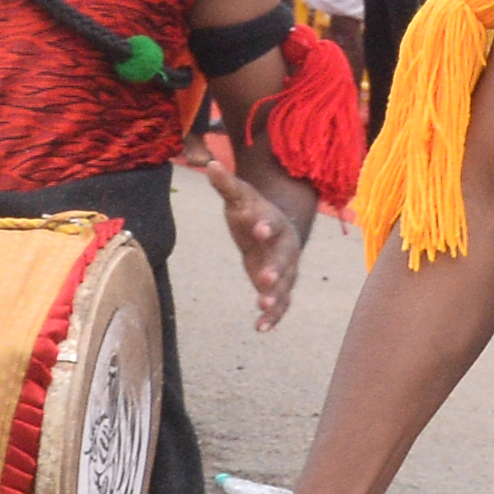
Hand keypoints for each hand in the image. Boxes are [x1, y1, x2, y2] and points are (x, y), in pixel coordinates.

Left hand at [215, 156, 304, 332]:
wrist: (274, 227)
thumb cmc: (253, 211)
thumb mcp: (239, 198)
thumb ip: (226, 185)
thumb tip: (208, 163)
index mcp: (274, 224)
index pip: (271, 225)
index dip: (265, 227)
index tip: (257, 229)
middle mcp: (285, 249)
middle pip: (284, 261)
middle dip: (275, 270)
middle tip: (264, 280)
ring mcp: (285, 270)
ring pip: (285, 286)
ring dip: (275, 298)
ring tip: (263, 309)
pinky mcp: (279, 288)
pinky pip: (281, 304)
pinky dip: (273, 317)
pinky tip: (260, 329)